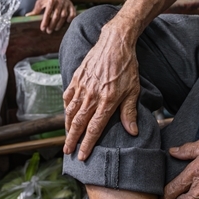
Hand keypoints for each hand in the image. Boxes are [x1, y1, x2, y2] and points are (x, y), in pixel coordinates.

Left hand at [28, 0, 74, 32]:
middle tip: (49, 31)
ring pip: (64, 15)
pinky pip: (72, 12)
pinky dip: (71, 17)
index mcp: (50, 1)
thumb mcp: (39, 2)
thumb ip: (35, 10)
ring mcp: (65, 3)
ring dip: (60, 23)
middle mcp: (59, 2)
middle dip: (52, 24)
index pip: (47, 13)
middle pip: (56, 16)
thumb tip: (27, 16)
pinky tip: (67, 22)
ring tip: (55, 29)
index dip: (45, 21)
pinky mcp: (70, 4)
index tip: (42, 28)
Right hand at [62, 23, 140, 160]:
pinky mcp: (77, 77)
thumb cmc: (127, 66)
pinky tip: (67, 114)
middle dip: (72, 140)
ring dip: (67, 126)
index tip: (82, 156)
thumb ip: (129, 112)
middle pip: (78, 123)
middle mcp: (92, 96)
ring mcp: (82, 87)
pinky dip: (66, 107)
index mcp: (107, 101)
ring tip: (66, 137)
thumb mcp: (133, 90)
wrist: (115, 42)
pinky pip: (68, 96)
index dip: (87, 144)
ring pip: (70, 111)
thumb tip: (132, 132)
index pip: (94, 128)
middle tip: (67, 152)